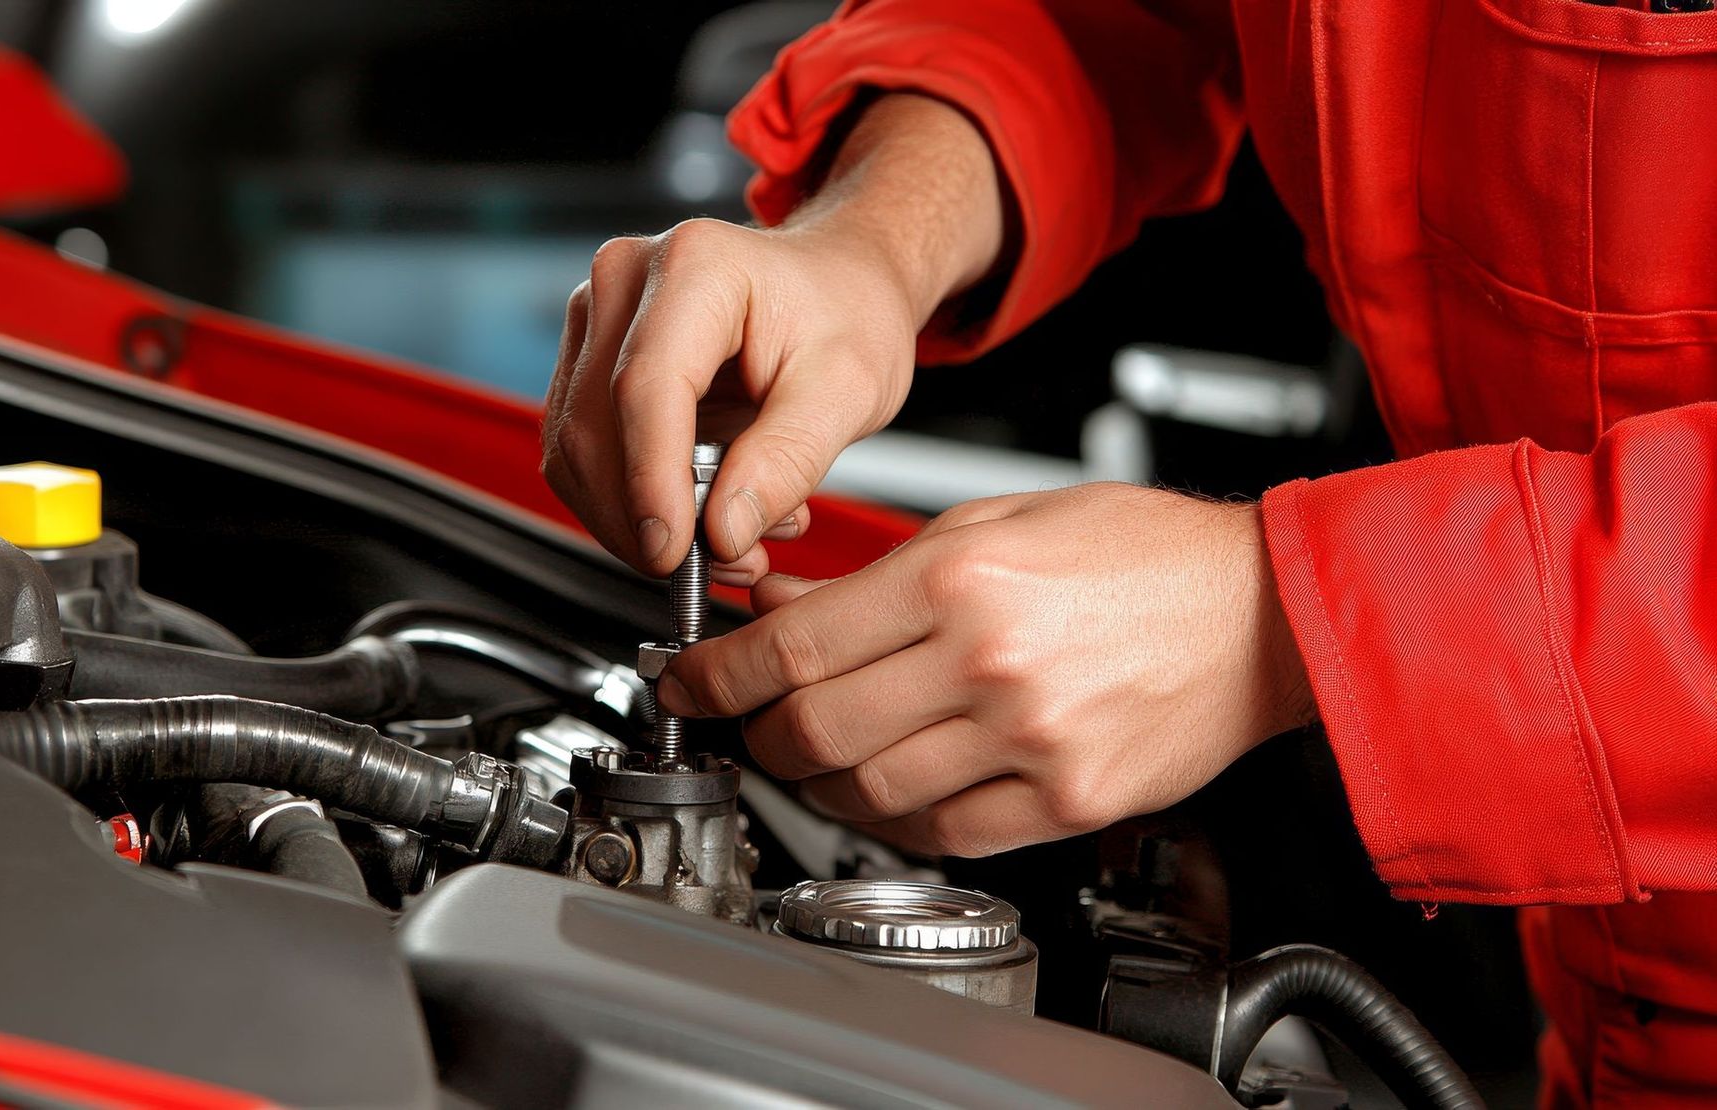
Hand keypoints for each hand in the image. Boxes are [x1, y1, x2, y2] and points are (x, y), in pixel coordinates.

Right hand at [542, 94, 1004, 581]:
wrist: (838, 282)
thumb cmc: (849, 313)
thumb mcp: (851, 390)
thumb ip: (787, 460)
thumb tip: (721, 533)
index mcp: (696, 268)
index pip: (646, 389)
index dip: (651, 483)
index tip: (672, 553)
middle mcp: (626, 280)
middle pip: (594, 427)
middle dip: (642, 519)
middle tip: (718, 566)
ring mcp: (599, 318)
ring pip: (576, 451)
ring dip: (635, 521)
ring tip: (729, 542)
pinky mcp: (590, 358)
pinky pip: (586, 453)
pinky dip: (631, 503)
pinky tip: (701, 513)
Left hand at [657, 484, 1317, 856]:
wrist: (1262, 611)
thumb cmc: (1142, 553)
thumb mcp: (998, 522)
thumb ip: (878, 573)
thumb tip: (782, 604)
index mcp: (962, 577)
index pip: (796, 646)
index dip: (718, 675)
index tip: (689, 684)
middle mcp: (988, 661)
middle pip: (815, 728)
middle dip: (757, 735)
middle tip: (744, 725)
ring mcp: (1029, 741)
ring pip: (869, 791)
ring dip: (819, 782)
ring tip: (814, 755)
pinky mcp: (1066, 799)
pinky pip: (945, 832)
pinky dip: (896, 819)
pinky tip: (888, 789)